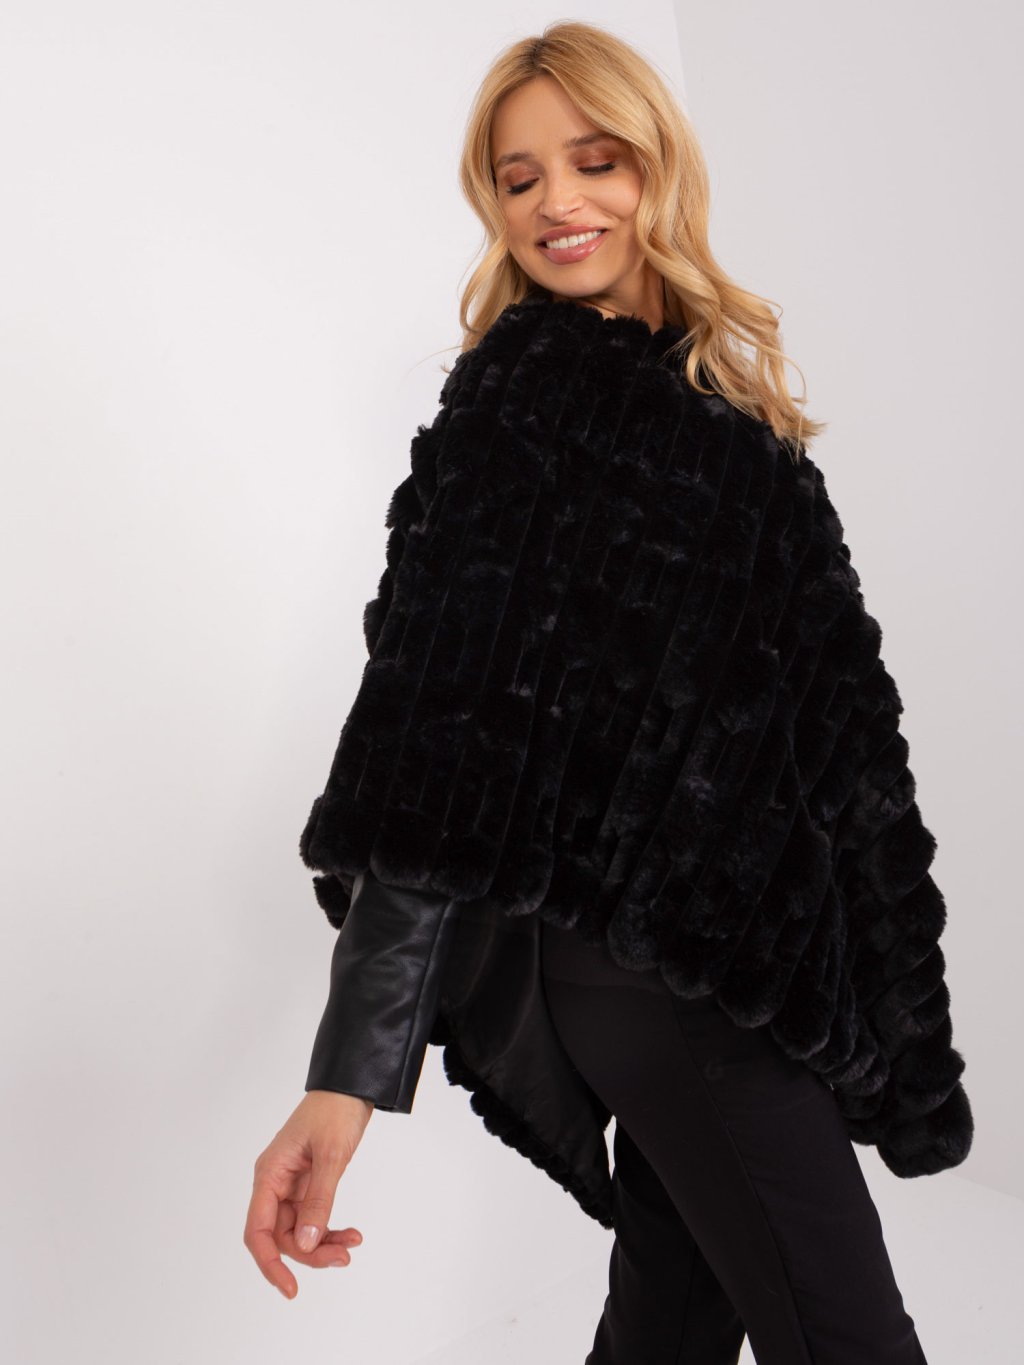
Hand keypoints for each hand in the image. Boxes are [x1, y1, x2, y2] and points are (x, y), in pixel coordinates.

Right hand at [244, 1090, 373, 1298]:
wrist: (351, 1087)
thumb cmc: (335, 1111)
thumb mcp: (331, 1156)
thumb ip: (319, 1200)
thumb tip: (307, 1243)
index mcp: (270, 1174)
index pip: (258, 1230)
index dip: (270, 1263)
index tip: (290, 1288)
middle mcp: (275, 1182)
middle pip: (281, 1236)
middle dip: (309, 1253)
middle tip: (343, 1257)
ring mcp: (292, 1185)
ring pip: (299, 1230)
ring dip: (323, 1244)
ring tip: (351, 1246)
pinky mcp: (309, 1184)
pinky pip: (313, 1218)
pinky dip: (330, 1229)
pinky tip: (351, 1234)